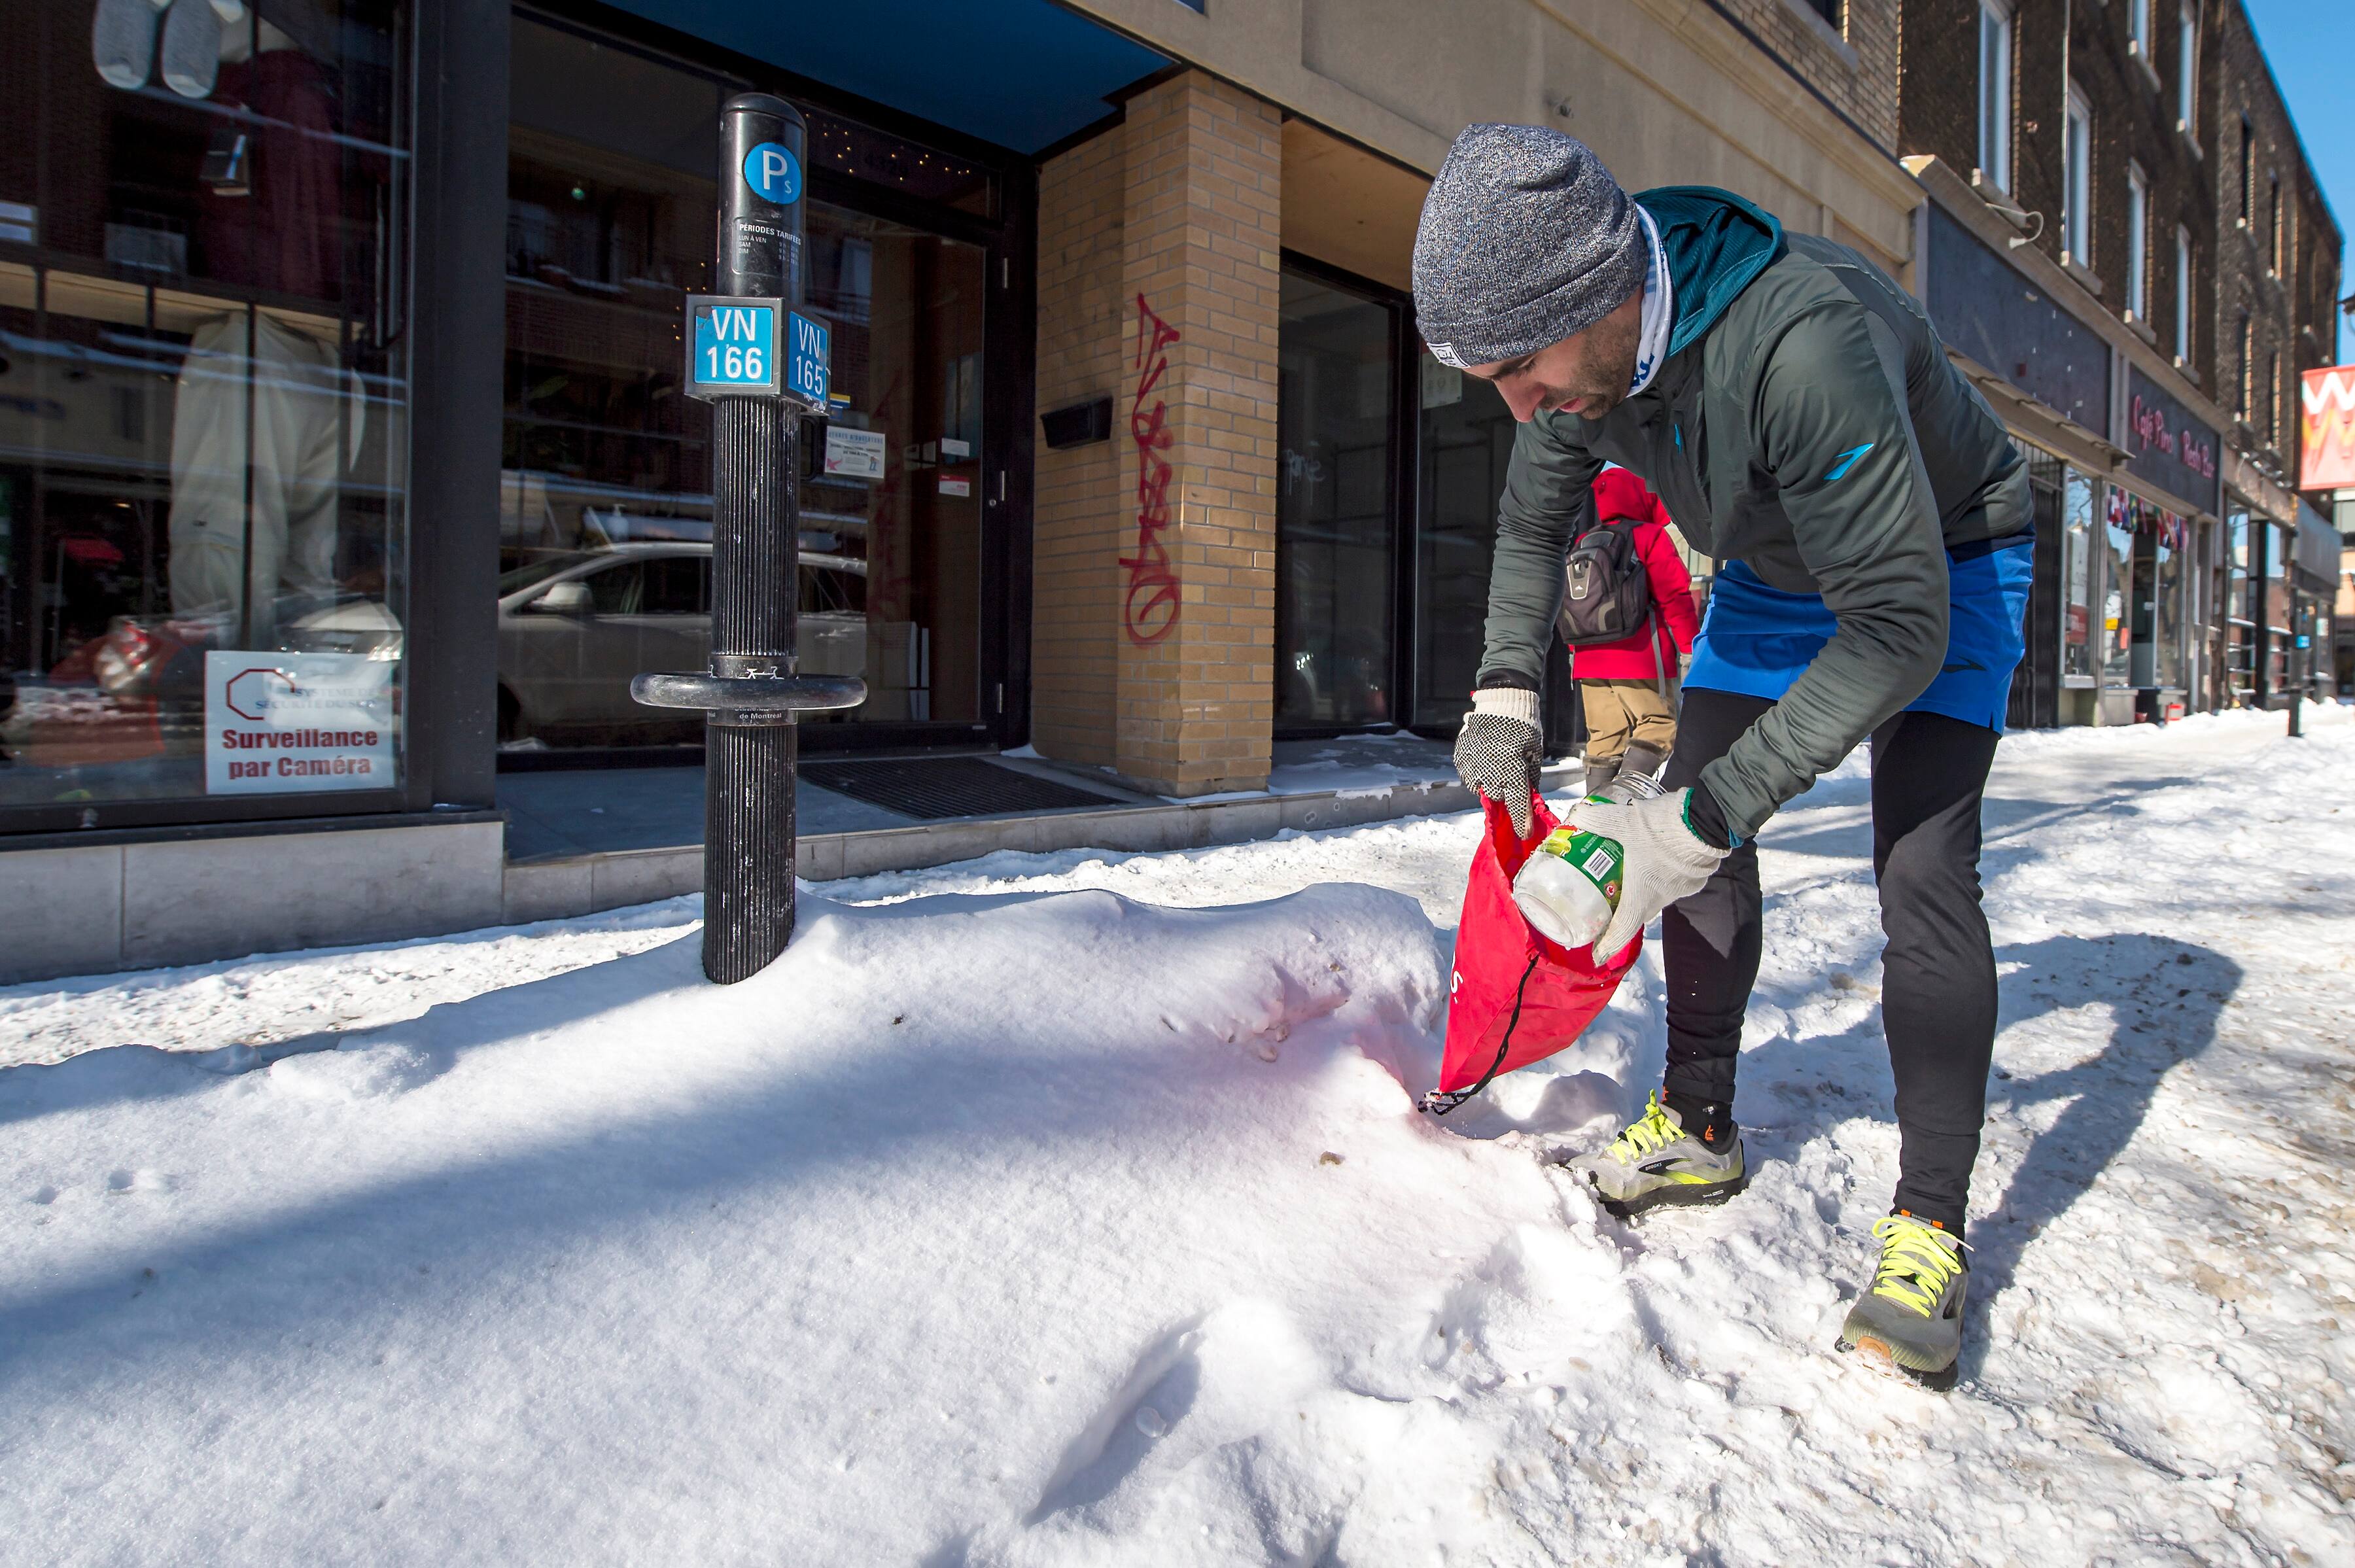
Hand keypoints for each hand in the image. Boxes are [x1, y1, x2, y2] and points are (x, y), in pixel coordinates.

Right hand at [1455, 689, 1542, 838]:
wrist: (1500, 702)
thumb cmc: (1524, 728)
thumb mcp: (1534, 754)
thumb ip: (1531, 779)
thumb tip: (1530, 798)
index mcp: (1513, 771)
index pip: (1517, 805)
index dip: (1522, 822)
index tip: (1524, 834)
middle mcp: (1490, 772)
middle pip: (1497, 797)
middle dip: (1505, 793)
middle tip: (1510, 779)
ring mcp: (1472, 766)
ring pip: (1481, 787)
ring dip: (1490, 782)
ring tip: (1496, 765)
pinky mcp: (1461, 758)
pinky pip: (1469, 775)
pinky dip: (1478, 772)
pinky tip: (1485, 759)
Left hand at [1558, 786, 1727, 962]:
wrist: (1706, 820)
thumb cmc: (1660, 830)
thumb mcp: (1621, 821)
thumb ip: (1595, 819)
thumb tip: (1576, 816)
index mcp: (1641, 896)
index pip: (1622, 930)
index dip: (1607, 945)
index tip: (1597, 955)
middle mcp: (1662, 898)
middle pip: (1637, 912)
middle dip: (1622, 913)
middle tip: (1606, 904)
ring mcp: (1681, 889)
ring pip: (1656, 896)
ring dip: (1642, 890)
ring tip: (1629, 876)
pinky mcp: (1695, 878)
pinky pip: (1672, 882)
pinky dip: (1660, 876)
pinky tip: (1654, 859)